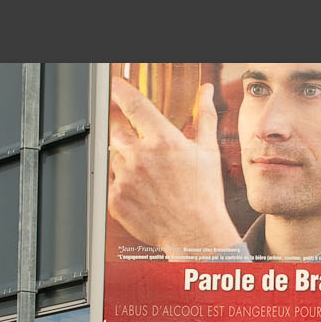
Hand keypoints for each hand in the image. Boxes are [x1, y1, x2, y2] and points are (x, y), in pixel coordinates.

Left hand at [105, 75, 240, 258]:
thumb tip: (206, 91)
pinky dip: (123, 189)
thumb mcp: (208, 152)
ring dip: (128, 167)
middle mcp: (141, 157)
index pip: (135, 106)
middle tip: (144, 155)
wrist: (196, 236)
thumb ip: (204, 116)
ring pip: (116, 161)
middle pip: (118, 133)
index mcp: (164, 141)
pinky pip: (111, 185)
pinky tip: (144, 198)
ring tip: (151, 185)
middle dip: (126, 137)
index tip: (113, 85)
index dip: (121, 91)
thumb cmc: (205, 196)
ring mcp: (125, 179)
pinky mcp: (115, 200)